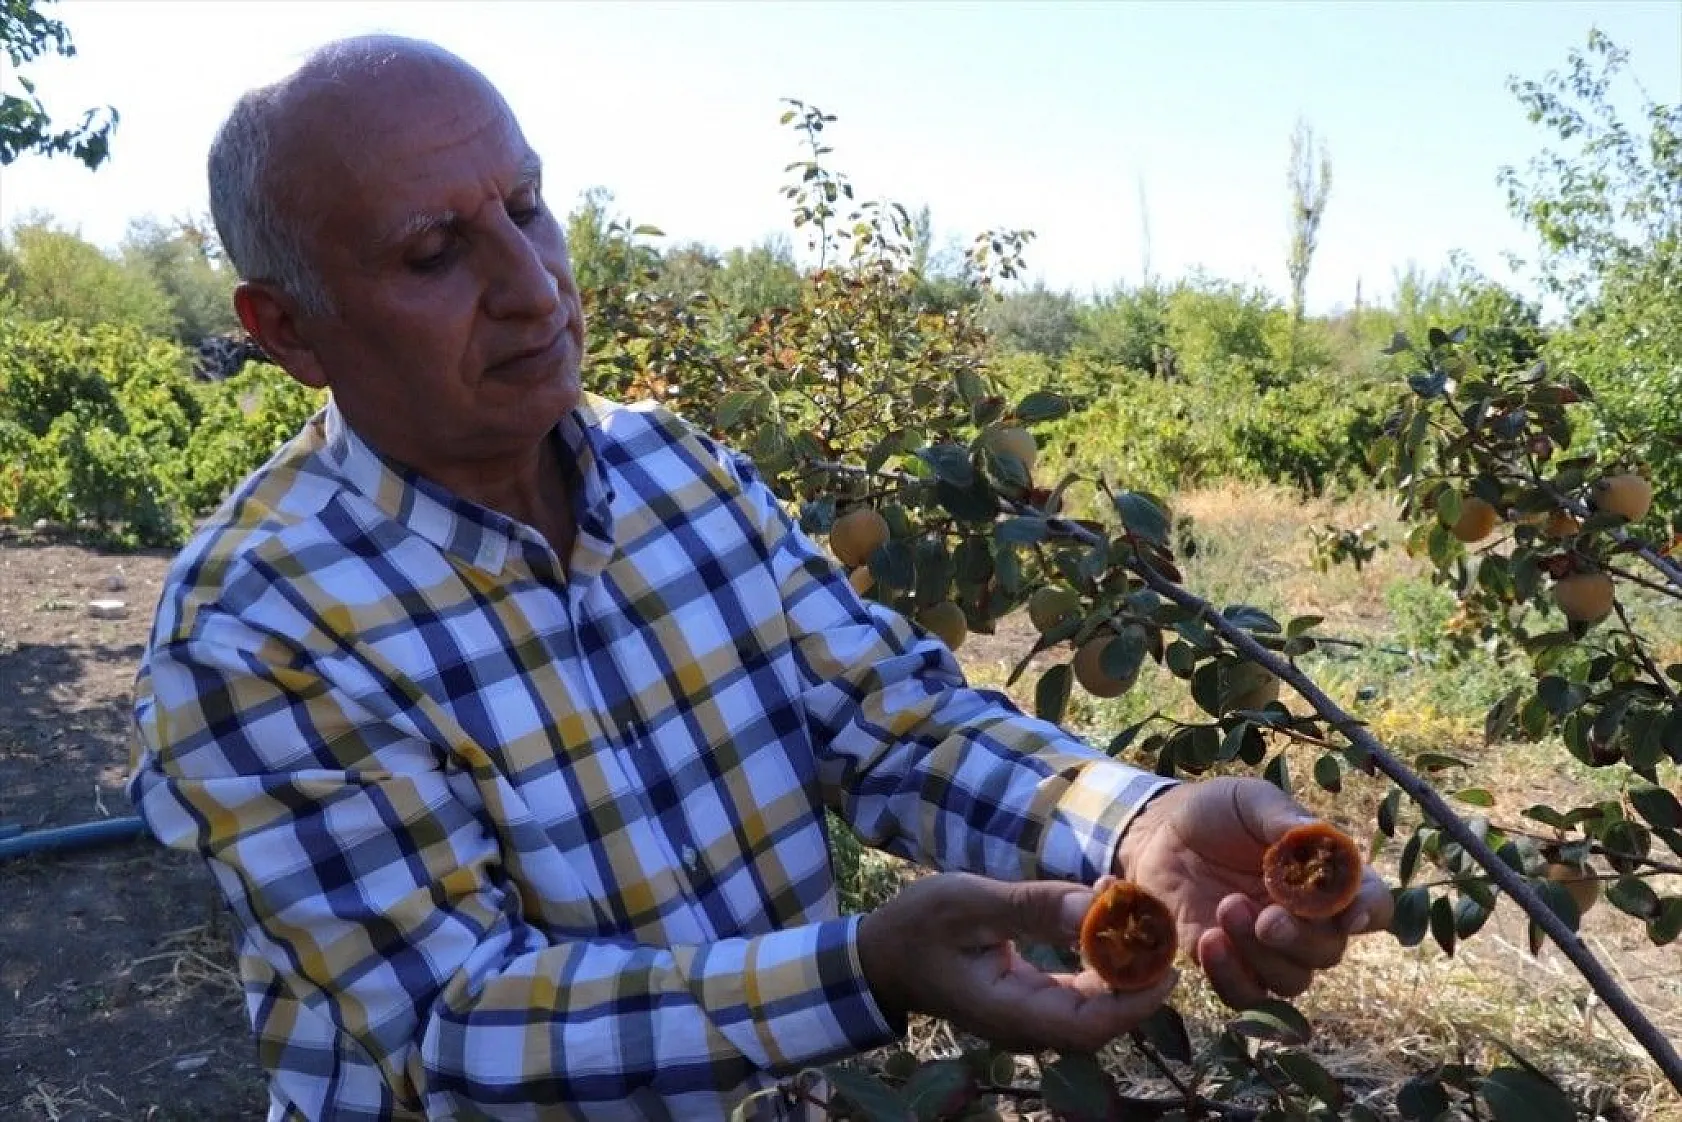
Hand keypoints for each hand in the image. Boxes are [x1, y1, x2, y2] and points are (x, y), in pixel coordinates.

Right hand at [857, 872, 1176, 1053]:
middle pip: (1099, 1021)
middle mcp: (1023, 1026)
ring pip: (1092, 1009)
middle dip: (1138, 981)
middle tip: (1163, 932)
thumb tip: (1097, 908)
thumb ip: (1034, 907)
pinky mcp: (1027, 1003)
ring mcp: (1026, 1019)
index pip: (1088, 1026)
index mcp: (1008, 1012)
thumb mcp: (970, 902)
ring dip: (1121, 970)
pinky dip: (1098, 965)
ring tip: (1141, 921)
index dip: (1135, 1001)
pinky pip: (1076, 994)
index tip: (1166, 963)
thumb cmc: (917, 925)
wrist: (881, 954)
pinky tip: (1106, 926)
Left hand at [1114, 777, 1392, 1008]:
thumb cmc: (1216, 812)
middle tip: (1268, 918)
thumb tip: (1315, 836)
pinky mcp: (1229, 964)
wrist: (1157, 833)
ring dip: (1262, 956)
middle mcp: (1307, 920)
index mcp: (1325, 877)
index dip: (1370, 911)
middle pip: (1328, 951)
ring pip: (1290, 980)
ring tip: (1227, 909)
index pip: (1371, 902)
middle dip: (1301, 939)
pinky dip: (1229, 976)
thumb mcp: (1249, 802)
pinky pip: (1243, 994)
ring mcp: (1268, 948)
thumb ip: (1282, 821)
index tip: (1350, 914)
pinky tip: (1208, 941)